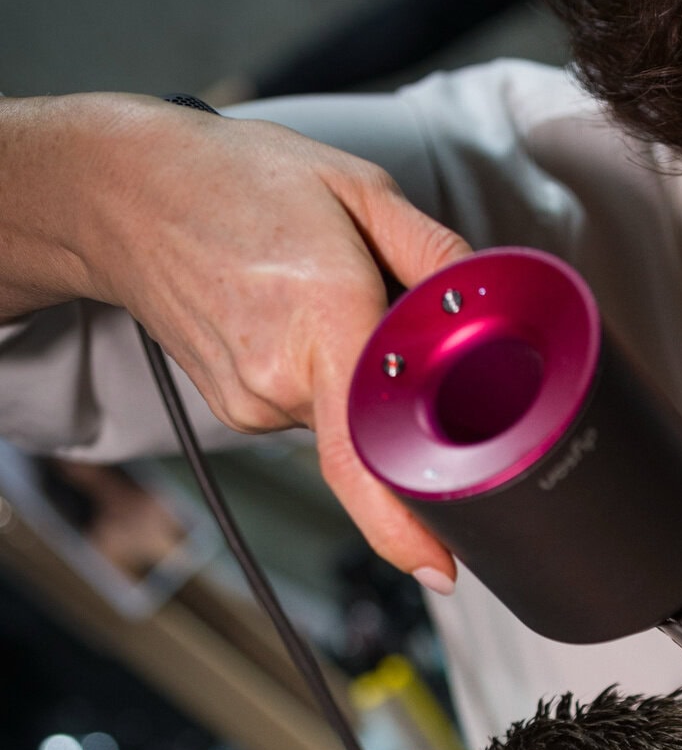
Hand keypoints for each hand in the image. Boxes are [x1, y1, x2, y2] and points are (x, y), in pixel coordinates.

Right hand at [2, 93, 471, 580]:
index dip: (405, 526)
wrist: (125, 194)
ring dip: (355, 377)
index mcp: (325, 323)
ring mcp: (253, 404)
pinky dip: (320, 375)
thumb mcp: (357, 187)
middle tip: (370, 313)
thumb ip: (434, 252)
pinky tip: (294, 320)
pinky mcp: (238, 412)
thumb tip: (488, 312)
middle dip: (400, 393)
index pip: (366, 457)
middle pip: (379, 429)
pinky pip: (309, 411)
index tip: (440, 569)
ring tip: (319, 300)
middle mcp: (284, 380)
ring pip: (344, 420)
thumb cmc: (237, 180)